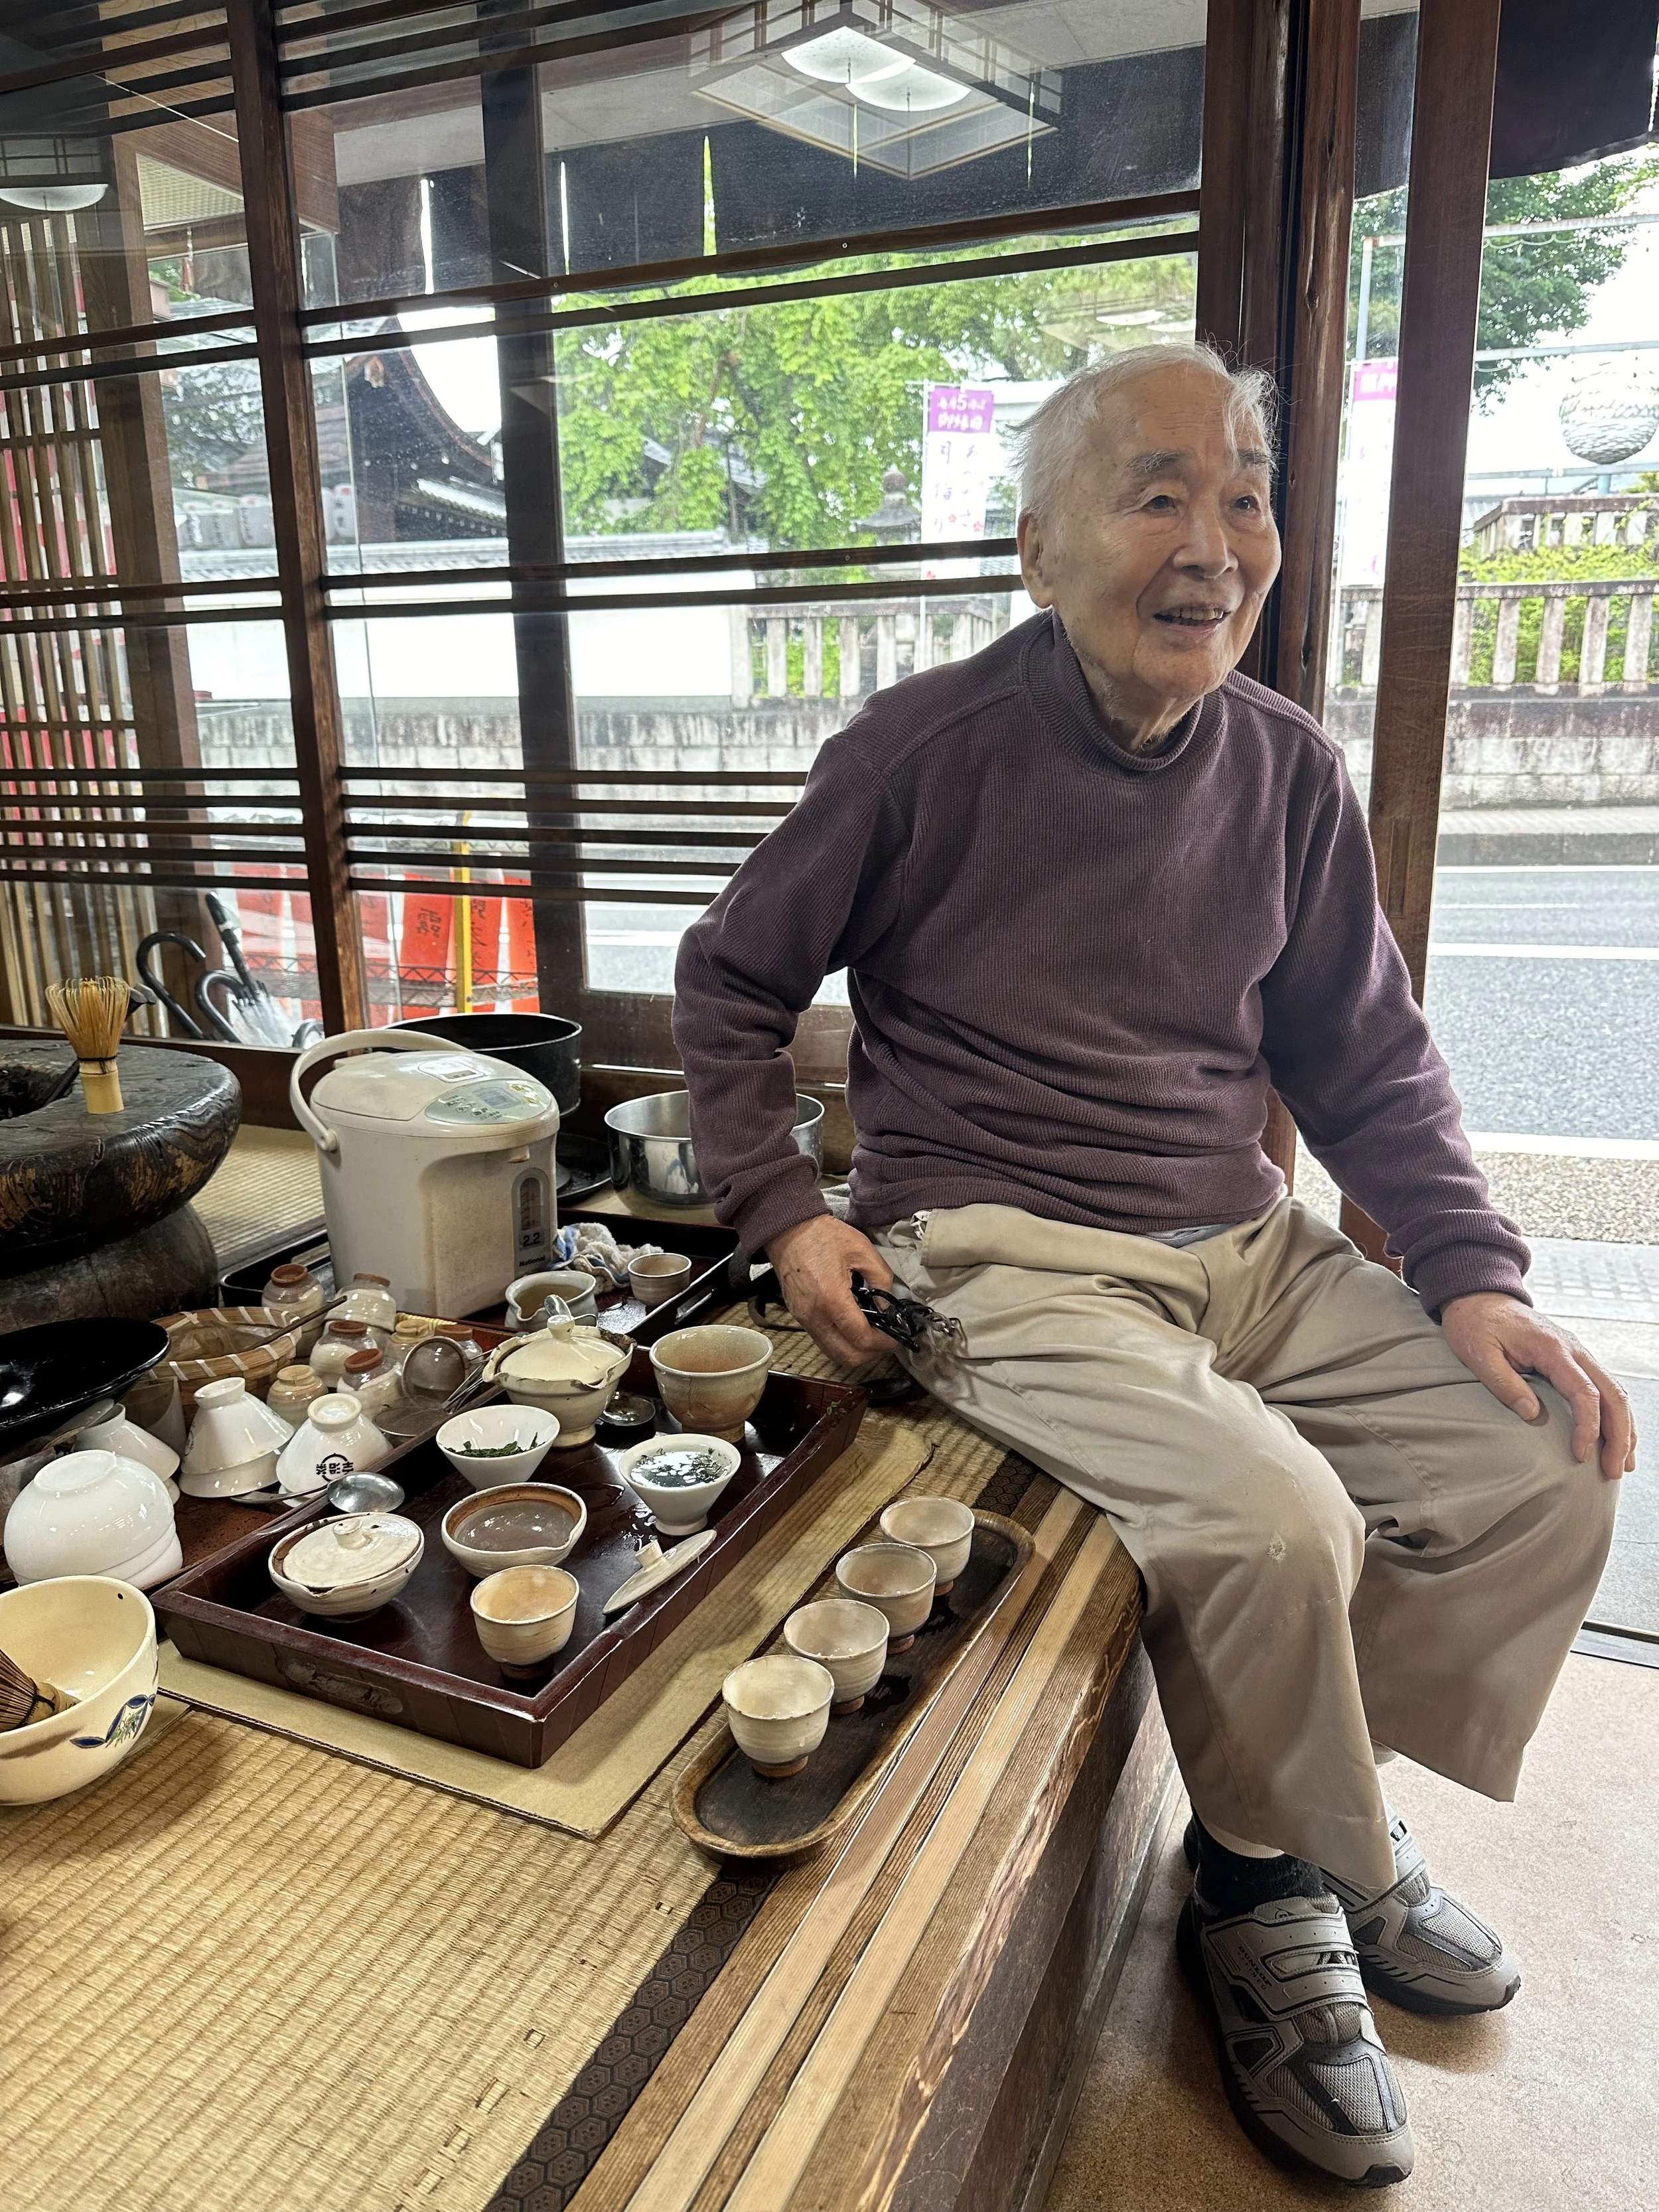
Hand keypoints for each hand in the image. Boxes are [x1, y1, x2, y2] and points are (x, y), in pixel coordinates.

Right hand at [768, 1214, 895, 1369]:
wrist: (788, 1231)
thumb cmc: (824, 1236)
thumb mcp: (863, 1250)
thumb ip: (882, 1280)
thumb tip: (887, 1307)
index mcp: (832, 1299)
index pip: (861, 1339)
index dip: (884, 1343)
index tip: (895, 1336)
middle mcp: (815, 1316)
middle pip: (848, 1357)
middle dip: (872, 1352)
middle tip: (885, 1337)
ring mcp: (804, 1319)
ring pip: (834, 1354)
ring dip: (856, 1350)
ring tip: (871, 1332)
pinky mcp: (800, 1318)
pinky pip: (824, 1342)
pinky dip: (842, 1342)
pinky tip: (853, 1325)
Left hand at [1440, 1292, 1635, 1478]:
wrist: (1479, 1297)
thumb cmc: (1475, 1325)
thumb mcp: (1478, 1353)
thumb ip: (1504, 1383)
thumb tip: (1532, 1415)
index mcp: (1552, 1348)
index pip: (1584, 1392)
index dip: (1588, 1427)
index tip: (1580, 1455)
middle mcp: (1574, 1349)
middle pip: (1613, 1394)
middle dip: (1619, 1435)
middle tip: (1613, 1471)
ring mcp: (1578, 1353)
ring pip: (1616, 1392)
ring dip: (1625, 1428)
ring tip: (1622, 1464)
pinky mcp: (1575, 1359)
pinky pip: (1605, 1388)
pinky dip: (1616, 1415)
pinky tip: (1616, 1439)